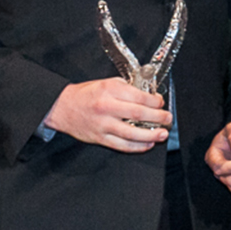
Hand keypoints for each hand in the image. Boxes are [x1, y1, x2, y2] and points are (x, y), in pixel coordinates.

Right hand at [42, 78, 168, 151]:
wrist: (62, 107)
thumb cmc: (85, 94)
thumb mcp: (105, 83)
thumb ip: (125, 88)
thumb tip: (147, 95)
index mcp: (109, 90)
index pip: (139, 96)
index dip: (155, 101)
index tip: (160, 102)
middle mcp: (106, 107)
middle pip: (139, 114)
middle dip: (158, 117)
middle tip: (168, 119)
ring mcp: (103, 125)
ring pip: (132, 133)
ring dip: (151, 135)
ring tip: (162, 134)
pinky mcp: (100, 138)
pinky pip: (122, 145)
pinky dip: (137, 146)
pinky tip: (147, 144)